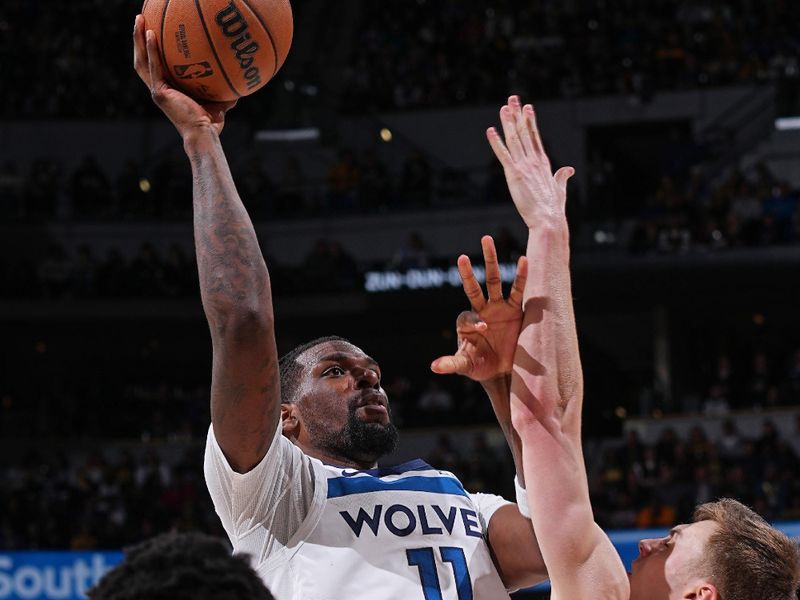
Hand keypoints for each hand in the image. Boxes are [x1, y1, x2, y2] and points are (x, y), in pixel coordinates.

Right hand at [133, 15, 235, 138]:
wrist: (204, 135)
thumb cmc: (211, 124)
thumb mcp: (219, 102)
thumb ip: (225, 91)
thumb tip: (240, 83)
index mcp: (168, 90)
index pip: (155, 65)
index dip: (151, 48)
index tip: (152, 29)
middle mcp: (159, 89)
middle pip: (143, 58)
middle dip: (139, 38)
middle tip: (140, 17)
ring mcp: (157, 91)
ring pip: (141, 61)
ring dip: (138, 39)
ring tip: (139, 18)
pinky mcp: (159, 93)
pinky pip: (153, 67)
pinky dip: (151, 51)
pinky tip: (150, 34)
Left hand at [431, 236, 526, 381]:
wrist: (502, 372)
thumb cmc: (480, 366)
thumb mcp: (465, 365)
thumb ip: (451, 364)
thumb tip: (433, 367)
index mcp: (467, 323)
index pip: (467, 317)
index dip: (475, 321)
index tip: (484, 329)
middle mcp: (482, 310)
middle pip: (473, 287)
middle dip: (467, 272)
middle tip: (461, 257)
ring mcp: (498, 308)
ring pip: (494, 280)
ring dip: (490, 261)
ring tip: (486, 240)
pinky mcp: (515, 310)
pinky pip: (518, 290)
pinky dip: (520, 275)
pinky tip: (524, 259)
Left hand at [487, 95, 573, 228]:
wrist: (549, 220)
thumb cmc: (553, 209)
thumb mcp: (560, 189)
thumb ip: (562, 177)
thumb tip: (569, 169)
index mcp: (543, 163)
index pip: (535, 137)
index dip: (530, 121)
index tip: (527, 107)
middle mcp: (534, 161)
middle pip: (524, 133)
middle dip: (518, 114)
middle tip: (513, 98)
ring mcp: (524, 166)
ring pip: (514, 139)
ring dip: (508, 122)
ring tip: (504, 107)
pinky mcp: (514, 174)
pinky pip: (503, 155)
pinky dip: (496, 142)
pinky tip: (491, 131)